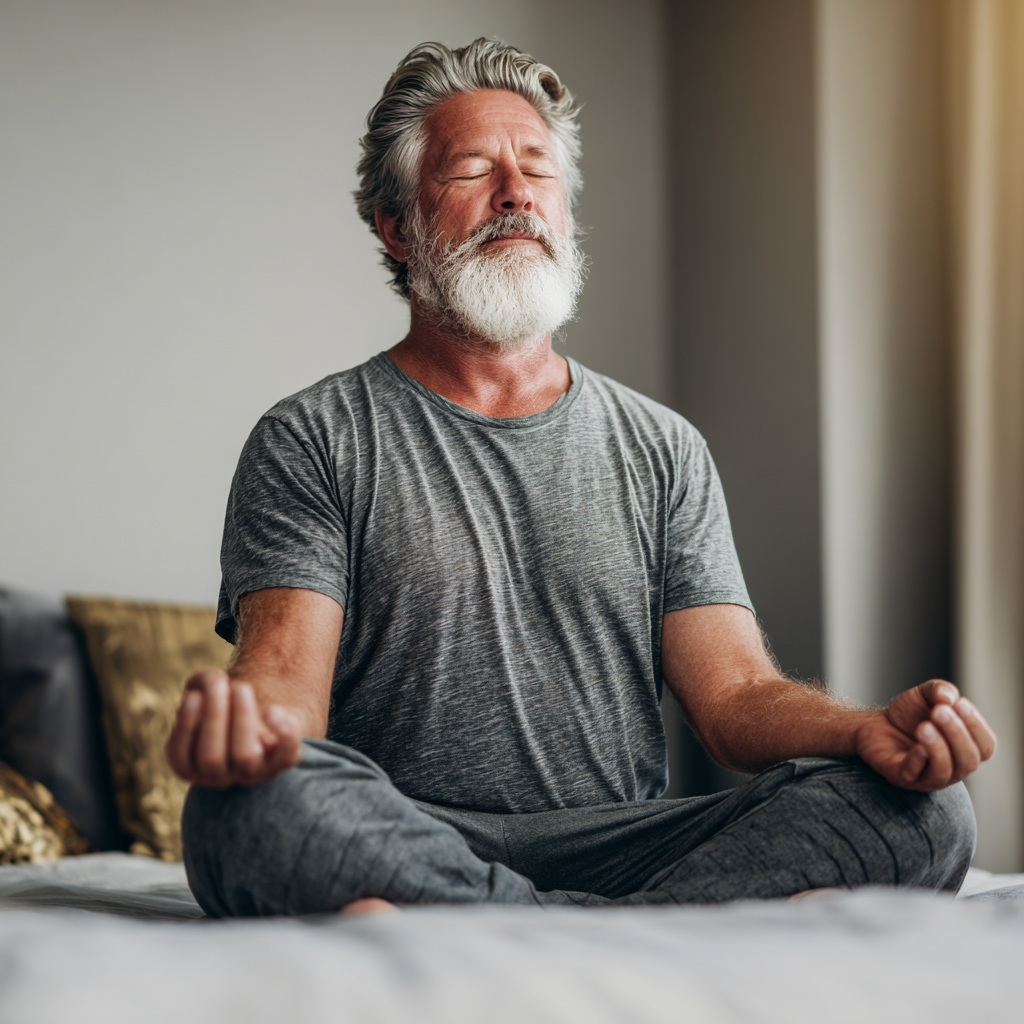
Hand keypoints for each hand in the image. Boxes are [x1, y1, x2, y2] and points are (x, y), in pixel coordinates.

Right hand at [165, 669, 302, 787]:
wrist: (260, 717)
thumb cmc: (225, 704)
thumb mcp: (207, 692)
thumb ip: (202, 682)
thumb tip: (213, 680)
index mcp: (191, 765)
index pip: (180, 756)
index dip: (186, 726)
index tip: (194, 695)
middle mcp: (219, 776)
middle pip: (211, 758)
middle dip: (214, 716)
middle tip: (221, 682)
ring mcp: (252, 773)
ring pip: (245, 757)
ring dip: (241, 718)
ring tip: (241, 687)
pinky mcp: (281, 763)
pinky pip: (286, 756)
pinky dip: (283, 733)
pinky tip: (273, 710)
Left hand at [854, 680, 996, 790]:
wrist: (874, 723)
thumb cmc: (908, 714)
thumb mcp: (926, 695)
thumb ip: (940, 690)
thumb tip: (948, 697)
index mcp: (965, 750)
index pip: (985, 747)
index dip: (976, 726)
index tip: (959, 704)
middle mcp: (952, 768)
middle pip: (968, 760)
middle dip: (956, 734)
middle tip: (939, 711)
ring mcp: (927, 776)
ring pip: (943, 771)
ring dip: (938, 747)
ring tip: (924, 726)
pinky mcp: (902, 777)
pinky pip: (914, 775)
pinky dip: (918, 760)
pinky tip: (917, 746)